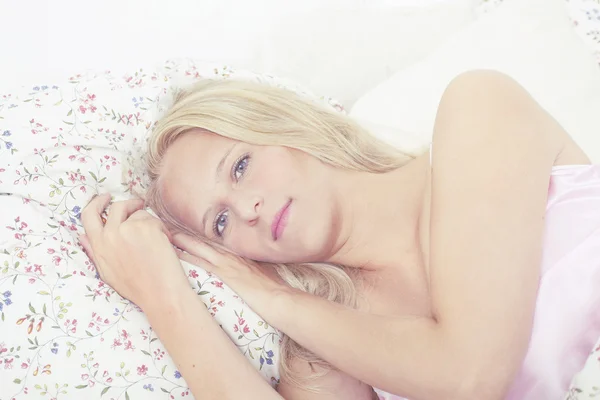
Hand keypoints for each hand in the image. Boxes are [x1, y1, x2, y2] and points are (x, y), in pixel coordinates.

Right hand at [80, 194, 189, 309]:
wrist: (160, 293)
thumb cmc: (137, 287)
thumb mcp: (107, 272)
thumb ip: (94, 251)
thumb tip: (81, 236)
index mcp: (98, 246)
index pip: (88, 215)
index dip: (96, 202)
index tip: (104, 197)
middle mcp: (109, 235)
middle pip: (117, 206)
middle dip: (129, 203)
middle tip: (139, 204)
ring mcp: (127, 229)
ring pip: (139, 213)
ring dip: (149, 223)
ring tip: (156, 242)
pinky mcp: (146, 226)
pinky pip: (153, 219)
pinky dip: (161, 229)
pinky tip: (164, 245)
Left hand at [172, 233, 291, 322]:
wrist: (280, 300)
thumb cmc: (276, 290)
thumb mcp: (263, 275)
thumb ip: (252, 271)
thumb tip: (248, 273)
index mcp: (238, 256)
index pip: (213, 244)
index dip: (197, 238)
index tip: (182, 233)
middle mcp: (231, 256)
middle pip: (203, 242)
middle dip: (184, 235)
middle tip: (165, 227)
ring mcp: (227, 263)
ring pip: (198, 247)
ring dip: (181, 240)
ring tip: (162, 233)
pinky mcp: (224, 273)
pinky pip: (200, 261)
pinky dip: (186, 255)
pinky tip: (172, 253)